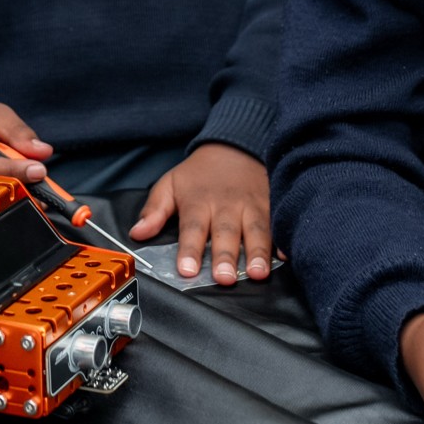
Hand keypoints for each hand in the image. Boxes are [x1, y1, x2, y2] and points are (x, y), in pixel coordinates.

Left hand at [127, 143, 270, 284]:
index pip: (192, 228)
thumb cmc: (199, 174)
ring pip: (256, 230)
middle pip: (226, 232)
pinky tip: (286, 256)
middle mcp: (227, 205)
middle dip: (226, 256)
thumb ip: (155, 210)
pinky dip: (283, 240)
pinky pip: (278, 223)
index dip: (189, 250)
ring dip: (257, 252)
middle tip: (225, 278)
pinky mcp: (270, 205)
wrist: (234, 146)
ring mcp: (251, 205)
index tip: (186, 270)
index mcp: (199, 201)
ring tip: (258, 274)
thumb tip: (137, 233)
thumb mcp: (171, 183)